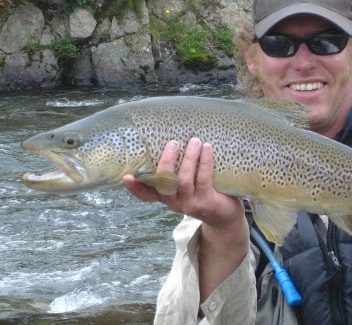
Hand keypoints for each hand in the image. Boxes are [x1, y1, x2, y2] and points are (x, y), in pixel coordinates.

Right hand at [123, 137, 245, 231]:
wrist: (225, 215)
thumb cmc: (204, 191)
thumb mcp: (187, 183)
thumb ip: (177, 169)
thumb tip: (174, 136)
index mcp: (166, 196)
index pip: (146, 195)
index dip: (135, 187)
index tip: (126, 177)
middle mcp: (174, 203)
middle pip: (164, 184)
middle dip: (166, 162)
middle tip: (173, 143)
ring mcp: (190, 204)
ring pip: (184, 180)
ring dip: (189, 158)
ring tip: (195, 141)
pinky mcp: (206, 203)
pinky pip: (203, 179)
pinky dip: (204, 162)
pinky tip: (207, 149)